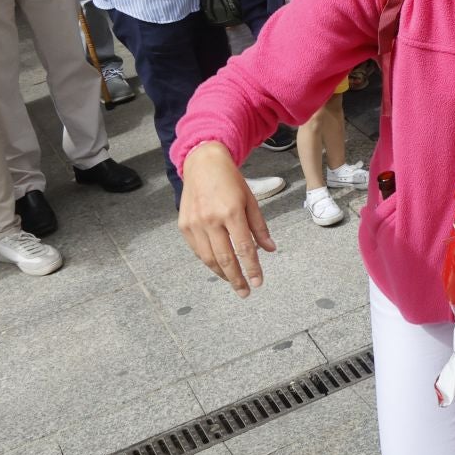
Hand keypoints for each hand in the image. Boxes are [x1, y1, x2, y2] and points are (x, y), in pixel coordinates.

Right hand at [178, 141, 275, 296]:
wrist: (203, 164)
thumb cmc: (231, 181)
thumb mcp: (251, 200)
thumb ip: (259, 227)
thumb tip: (270, 249)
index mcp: (231, 212)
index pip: (244, 248)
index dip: (251, 268)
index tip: (258, 282)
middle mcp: (211, 219)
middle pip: (225, 258)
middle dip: (236, 278)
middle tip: (245, 291)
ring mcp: (195, 223)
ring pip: (209, 258)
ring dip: (222, 273)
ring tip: (234, 282)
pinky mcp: (184, 225)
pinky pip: (197, 250)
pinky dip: (209, 261)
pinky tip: (219, 266)